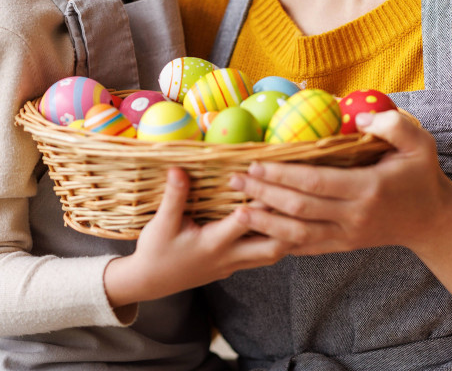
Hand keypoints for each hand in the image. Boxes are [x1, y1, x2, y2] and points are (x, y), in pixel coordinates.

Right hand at [103, 167, 292, 307]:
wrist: (151, 282)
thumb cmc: (156, 251)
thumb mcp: (161, 223)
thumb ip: (174, 196)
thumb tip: (178, 169)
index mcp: (213, 243)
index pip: (245, 223)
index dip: (259, 203)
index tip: (270, 183)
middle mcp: (229, 256)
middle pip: (272, 247)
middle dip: (288, 225)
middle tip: (300, 201)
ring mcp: (233, 265)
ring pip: (272, 255)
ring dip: (287, 236)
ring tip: (299, 213)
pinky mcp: (232, 267)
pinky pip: (262, 257)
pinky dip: (276, 243)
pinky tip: (282, 227)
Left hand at [227, 109, 451, 255]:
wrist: (433, 220)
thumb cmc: (421, 175)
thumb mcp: (419, 143)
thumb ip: (392, 125)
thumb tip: (360, 117)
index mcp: (368, 188)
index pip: (316, 182)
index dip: (283, 175)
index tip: (255, 163)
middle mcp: (354, 216)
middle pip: (299, 208)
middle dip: (264, 194)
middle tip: (234, 180)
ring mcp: (347, 235)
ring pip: (298, 234)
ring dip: (265, 223)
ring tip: (237, 210)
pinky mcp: (343, 245)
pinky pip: (307, 247)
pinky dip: (280, 241)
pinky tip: (258, 232)